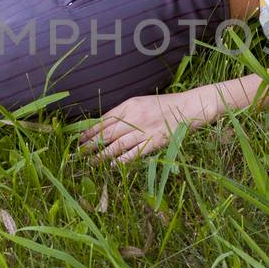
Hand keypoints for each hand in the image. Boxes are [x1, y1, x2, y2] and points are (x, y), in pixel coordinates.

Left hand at [81, 91, 210, 162]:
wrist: (189, 107)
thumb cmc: (165, 105)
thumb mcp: (141, 102)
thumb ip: (124, 112)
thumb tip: (105, 125)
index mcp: (129, 105)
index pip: (104, 120)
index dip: (90, 131)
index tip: (80, 139)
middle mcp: (134, 117)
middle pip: (107, 133)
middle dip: (91, 144)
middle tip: (79, 153)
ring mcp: (144, 131)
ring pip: (117, 145)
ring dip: (101, 155)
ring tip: (90, 162)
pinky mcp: (154, 142)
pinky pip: (134, 153)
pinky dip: (121, 160)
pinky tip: (112, 166)